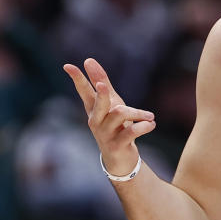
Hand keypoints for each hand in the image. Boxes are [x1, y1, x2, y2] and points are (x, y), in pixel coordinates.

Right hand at [63, 58, 155, 175]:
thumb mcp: (111, 103)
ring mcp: (105, 134)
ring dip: (139, 113)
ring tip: (150, 116)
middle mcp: (96, 121)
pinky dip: (144, 126)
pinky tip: (152, 125)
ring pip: (120, 114)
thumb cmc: (116, 126)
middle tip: (104, 86)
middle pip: (99, 103)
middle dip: (102, 94)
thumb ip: (102, 82)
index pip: (84, 92)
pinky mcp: (116, 145)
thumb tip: (89, 60)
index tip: (68, 66)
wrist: (120, 159)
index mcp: (94, 109)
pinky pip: (131, 131)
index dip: (77, 79)